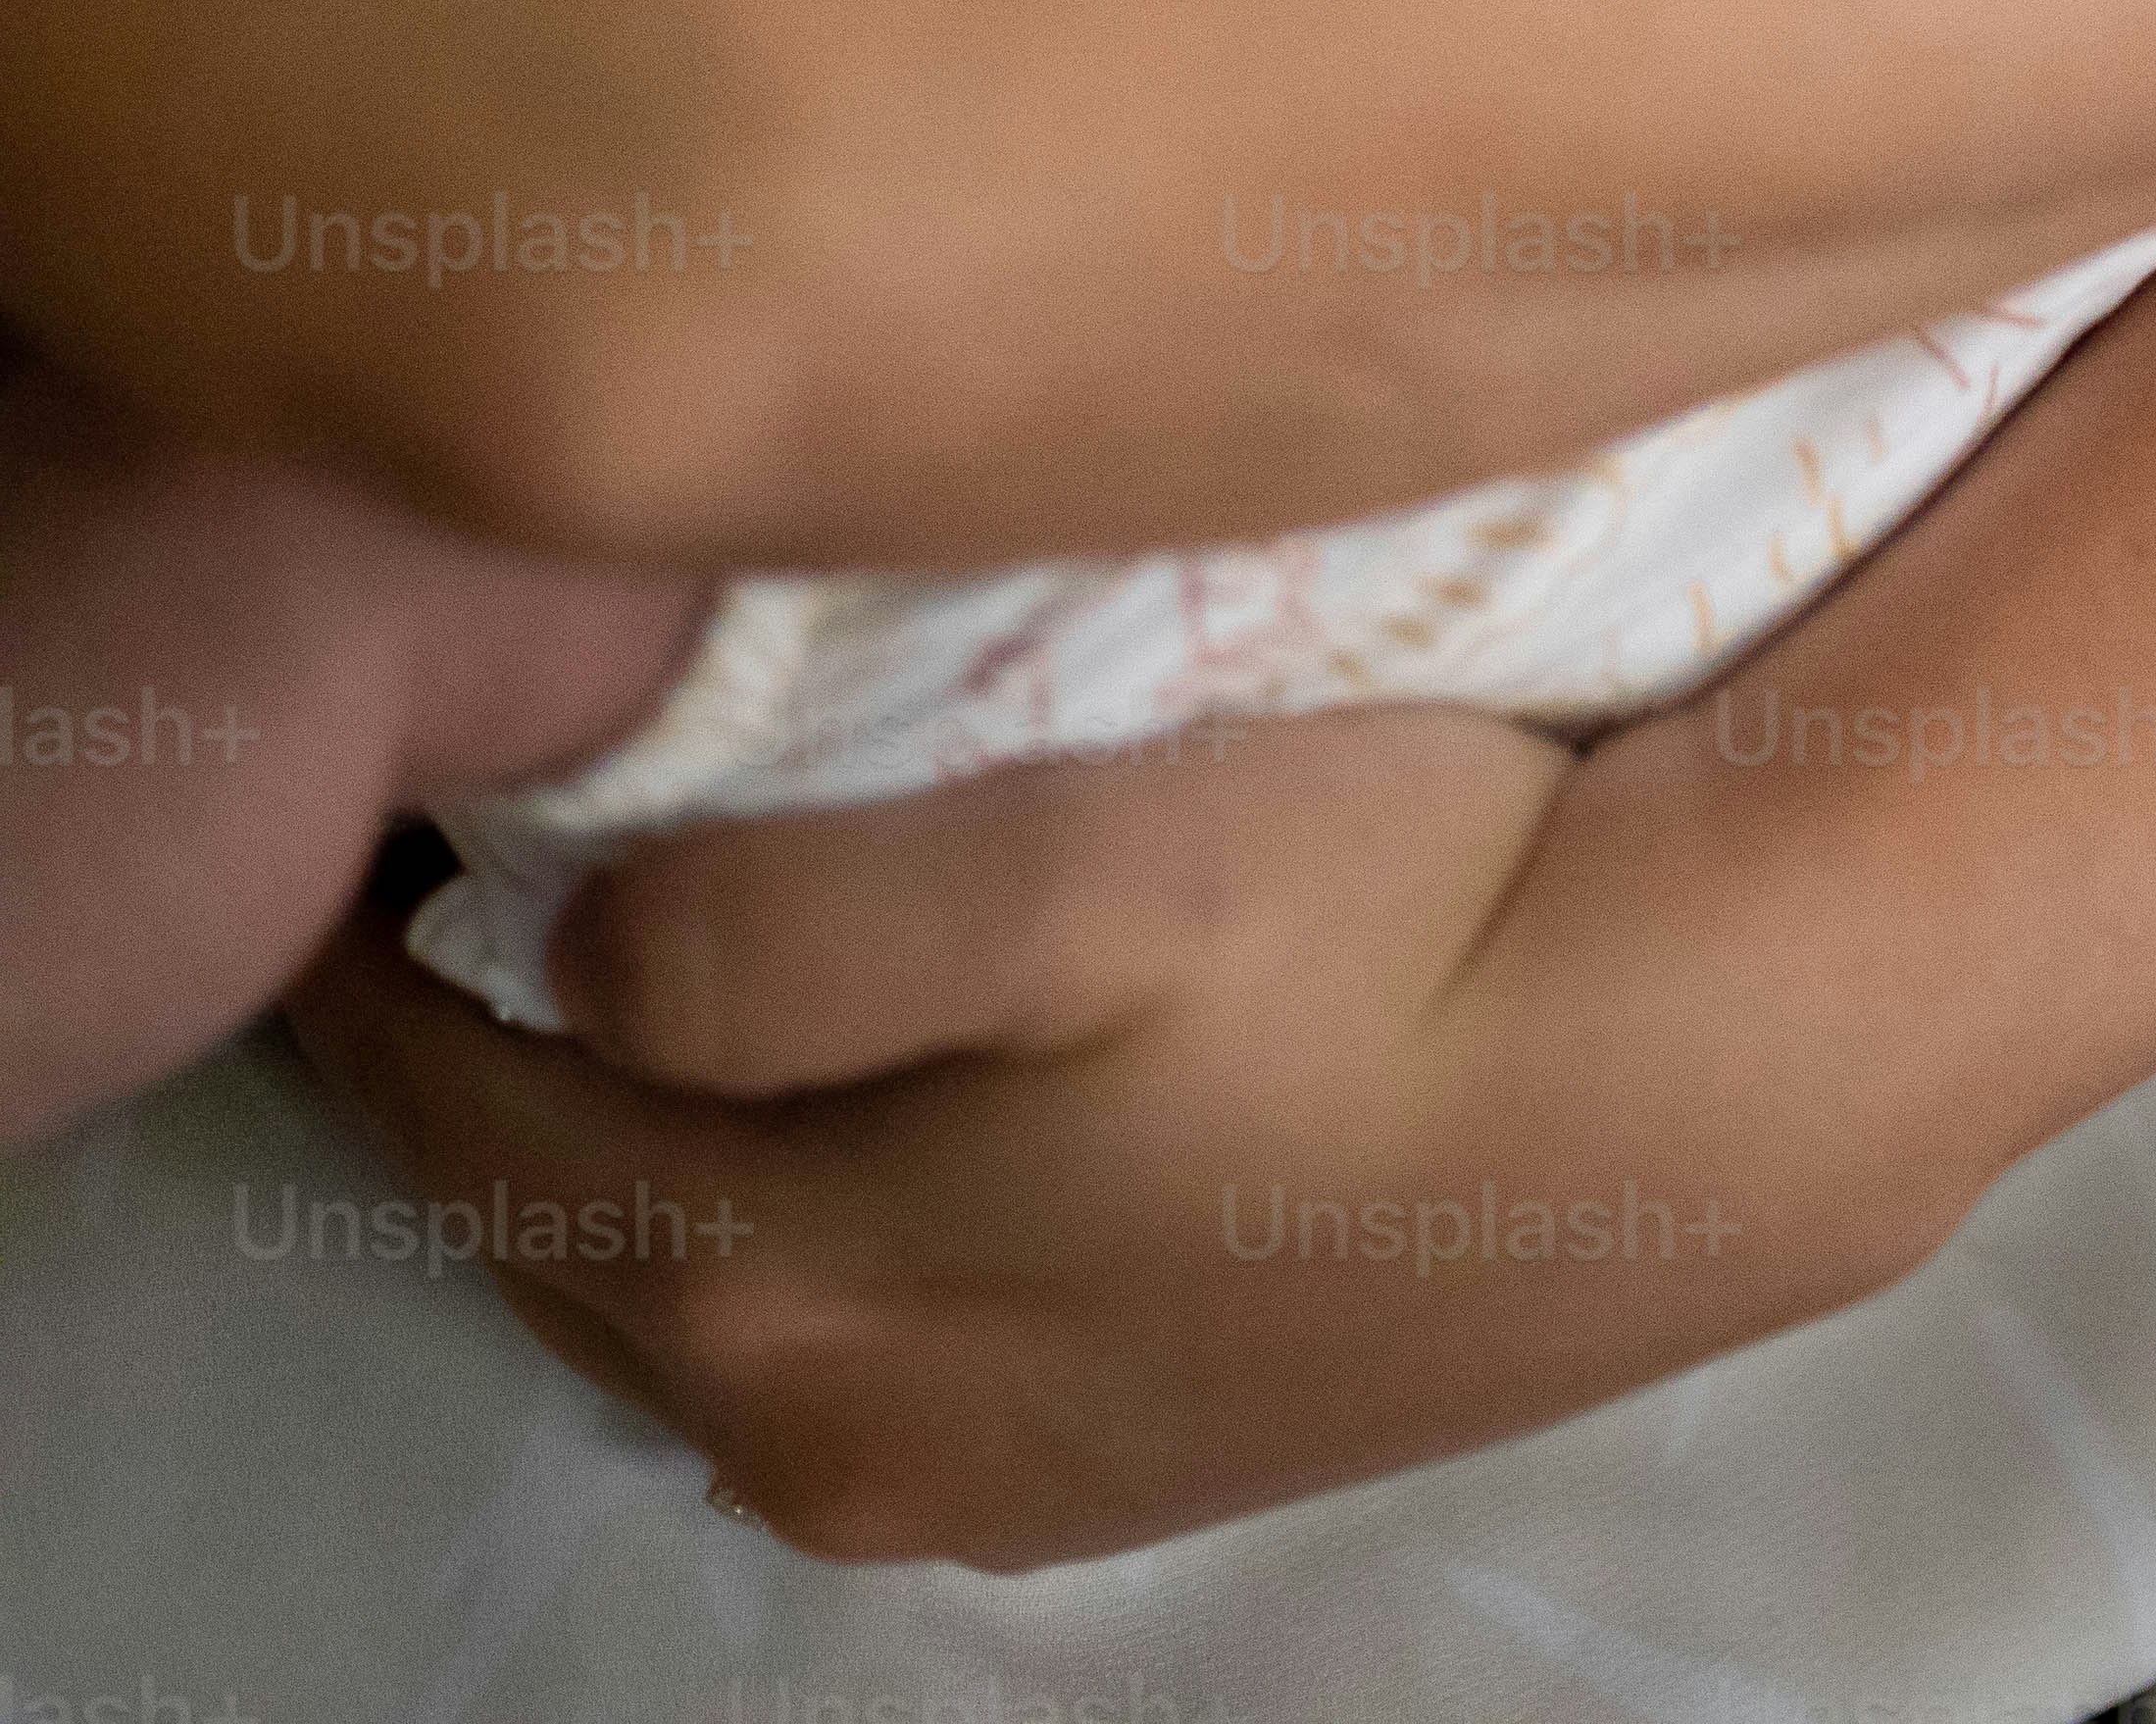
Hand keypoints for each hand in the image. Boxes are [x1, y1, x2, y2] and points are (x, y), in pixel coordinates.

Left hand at [274, 701, 1921, 1569]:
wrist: (1671, 1088)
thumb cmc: (1369, 915)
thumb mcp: (1074, 866)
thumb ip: (778, 926)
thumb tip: (574, 947)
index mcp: (780, 1291)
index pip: (471, 1113)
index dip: (393, 958)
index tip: (355, 808)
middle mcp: (835, 1434)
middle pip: (563, 1227)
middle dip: (474, 1061)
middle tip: (436, 872)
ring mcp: (978, 1476)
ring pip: (694, 1297)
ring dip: (622, 1150)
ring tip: (592, 968)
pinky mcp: (1104, 1465)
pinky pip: (838, 1347)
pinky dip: (768, 1225)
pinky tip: (813, 1115)